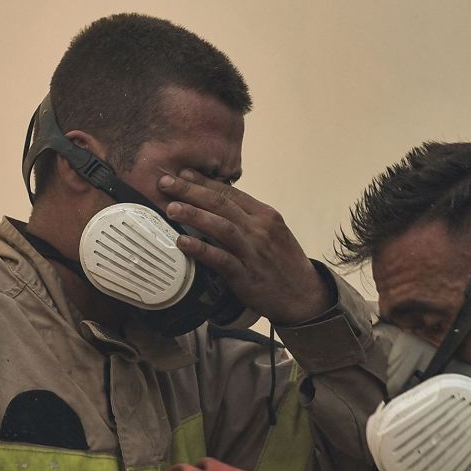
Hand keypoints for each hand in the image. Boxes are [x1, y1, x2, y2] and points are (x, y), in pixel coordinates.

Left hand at [157, 169, 332, 324]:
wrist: (304, 296)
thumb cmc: (284, 263)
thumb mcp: (273, 233)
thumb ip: (249, 219)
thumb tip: (218, 206)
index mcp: (266, 215)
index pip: (231, 192)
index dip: (204, 182)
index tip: (183, 174)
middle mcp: (260, 229)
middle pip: (221, 204)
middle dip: (191, 191)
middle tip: (165, 183)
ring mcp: (253, 252)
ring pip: (221, 226)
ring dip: (194, 215)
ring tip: (171, 208)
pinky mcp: (247, 276)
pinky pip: (220, 259)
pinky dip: (201, 249)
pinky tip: (183, 242)